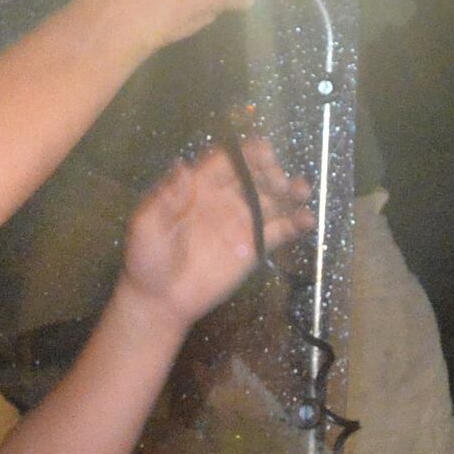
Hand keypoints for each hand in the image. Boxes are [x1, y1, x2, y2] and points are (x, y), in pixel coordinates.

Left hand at [116, 137, 311, 326]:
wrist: (160, 299)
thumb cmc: (147, 259)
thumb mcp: (146, 225)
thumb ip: (164, 198)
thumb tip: (181, 165)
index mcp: (199, 186)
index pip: (228, 159)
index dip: (246, 153)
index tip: (263, 153)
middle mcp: (225, 198)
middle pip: (255, 174)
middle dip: (272, 171)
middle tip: (281, 181)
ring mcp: (242, 222)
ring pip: (272, 199)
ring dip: (290, 191)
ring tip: (301, 191)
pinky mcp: (254, 247)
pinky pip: (279, 231)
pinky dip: (296, 223)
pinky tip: (307, 220)